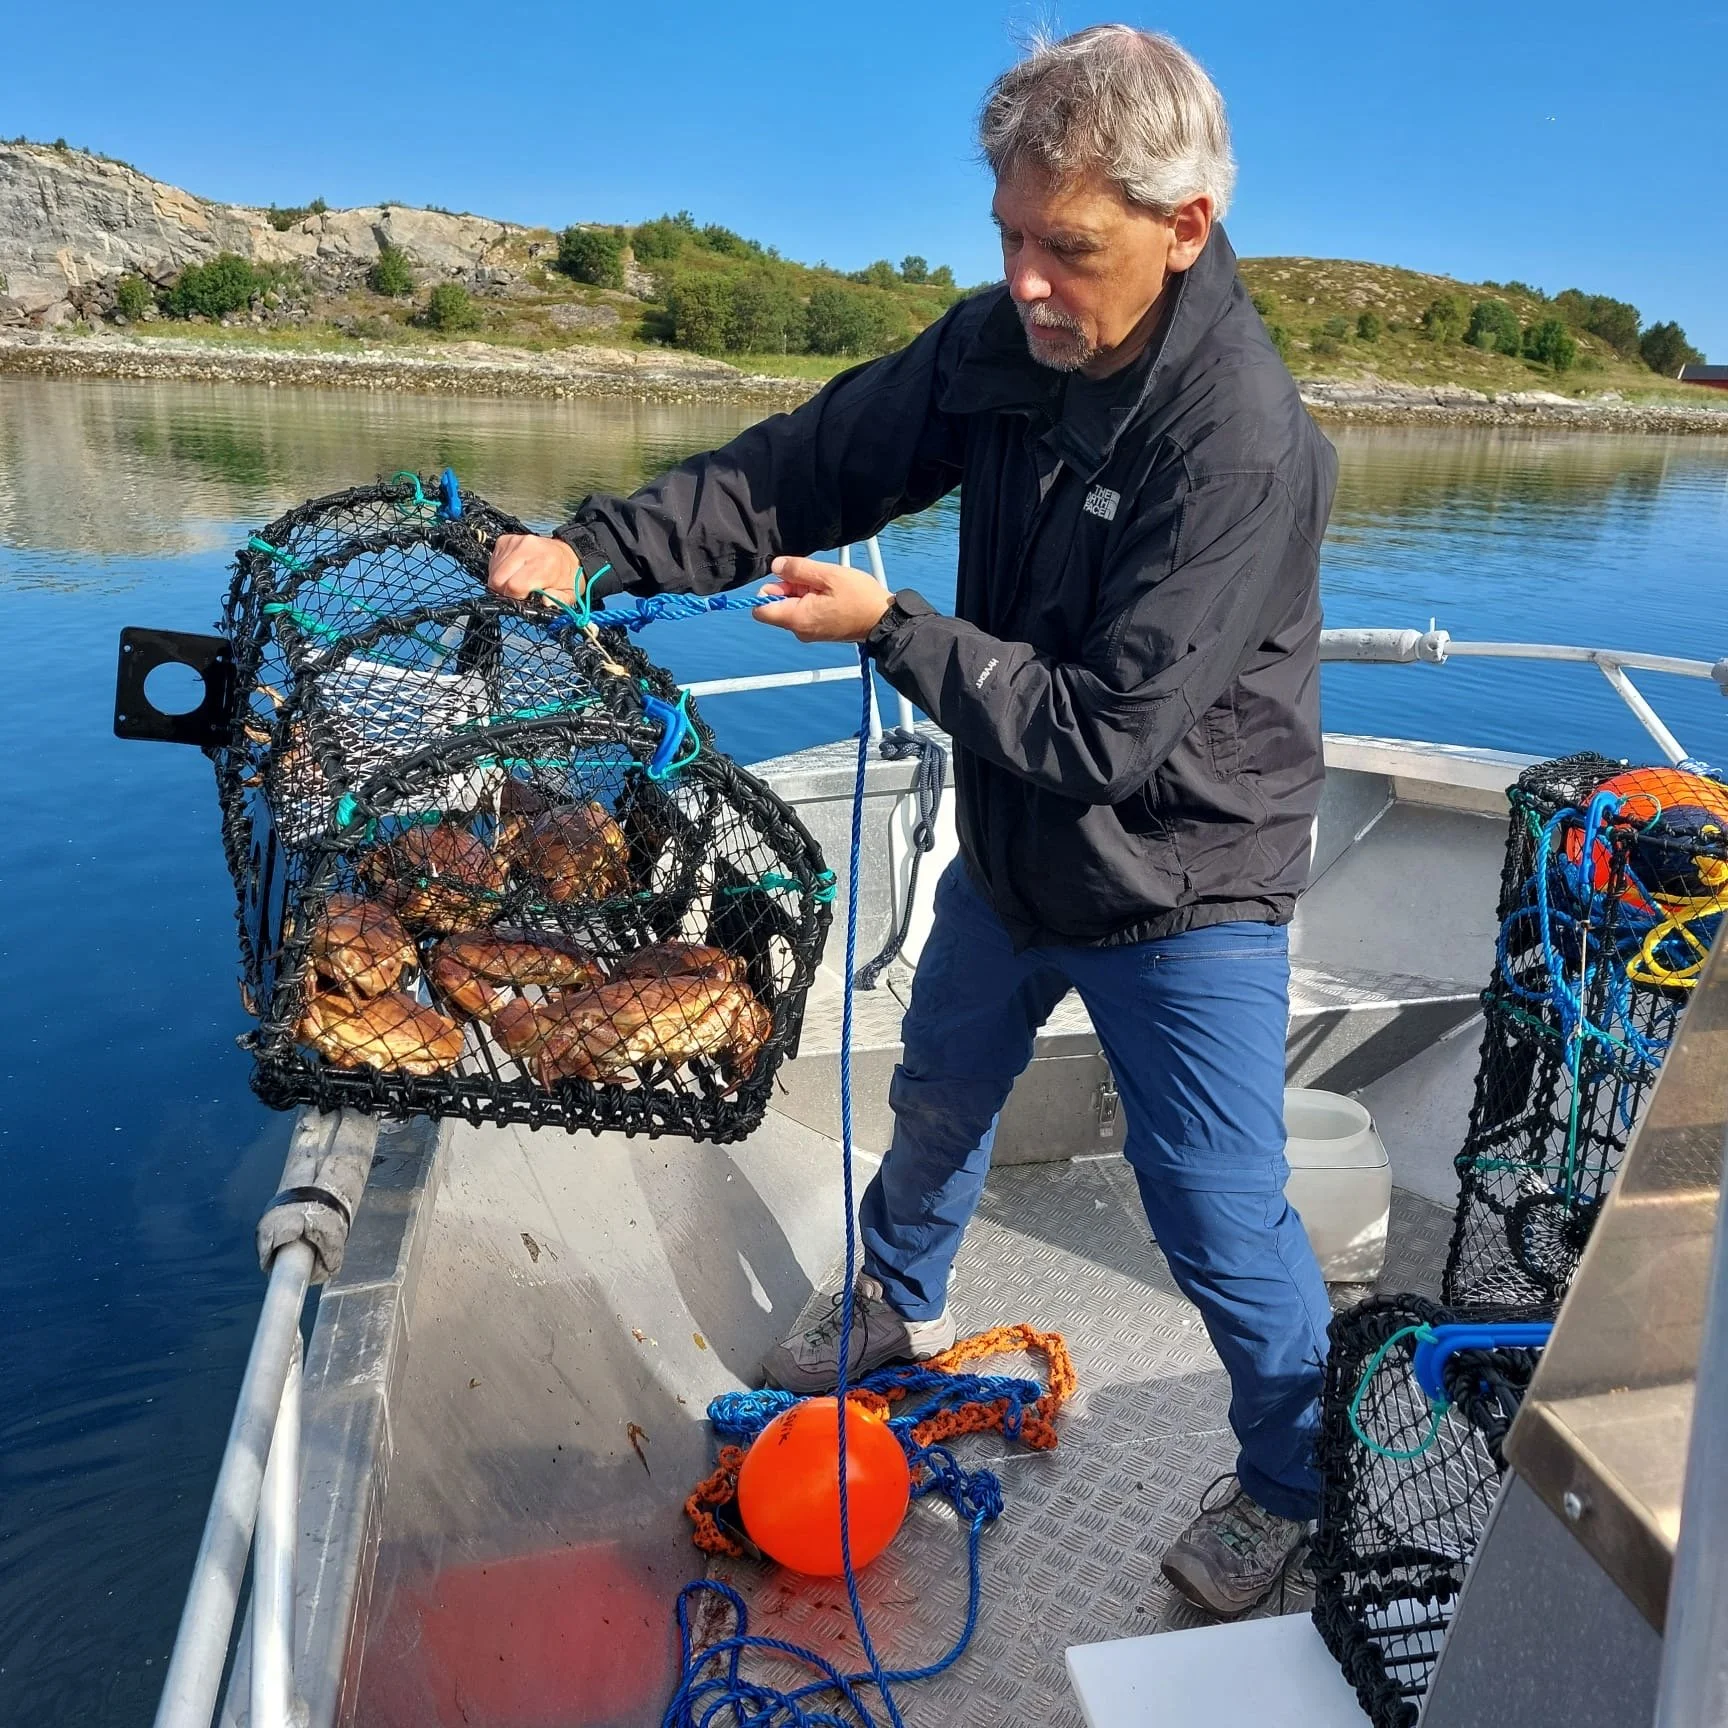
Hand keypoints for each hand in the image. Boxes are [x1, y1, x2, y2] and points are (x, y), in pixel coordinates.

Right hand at [488, 533, 581, 605]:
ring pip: (493, 571)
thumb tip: (545, 602)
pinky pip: (493, 562)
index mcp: (545, 564)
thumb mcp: (570, 594)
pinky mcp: (506, 539)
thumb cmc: (565, 577)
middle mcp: (528, 549)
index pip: (514, 585)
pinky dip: (498, 571)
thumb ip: (559, 600)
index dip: (515, 597)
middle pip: (499, 579)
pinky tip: (512, 572)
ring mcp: (516, 542)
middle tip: (517, 592)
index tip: (524, 597)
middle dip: (504, 591)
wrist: (567, 555)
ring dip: (501, 581)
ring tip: (516, 581)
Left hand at [752, 556, 892, 642]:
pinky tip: (830, 593)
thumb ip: (797, 569)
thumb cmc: (860, 598)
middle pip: (777, 606)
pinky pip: (805, 613)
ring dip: (803, 592)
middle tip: (814, 577)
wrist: (883, 621)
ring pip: (792, 607)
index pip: (760, 610)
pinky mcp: (819, 631)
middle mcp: (799, 630)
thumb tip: (775, 566)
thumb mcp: (828, 575)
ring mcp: (809, 632)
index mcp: (797, 618)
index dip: (768, 590)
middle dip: (788, 588)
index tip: (787, 578)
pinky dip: (812, 600)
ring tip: (826, 585)